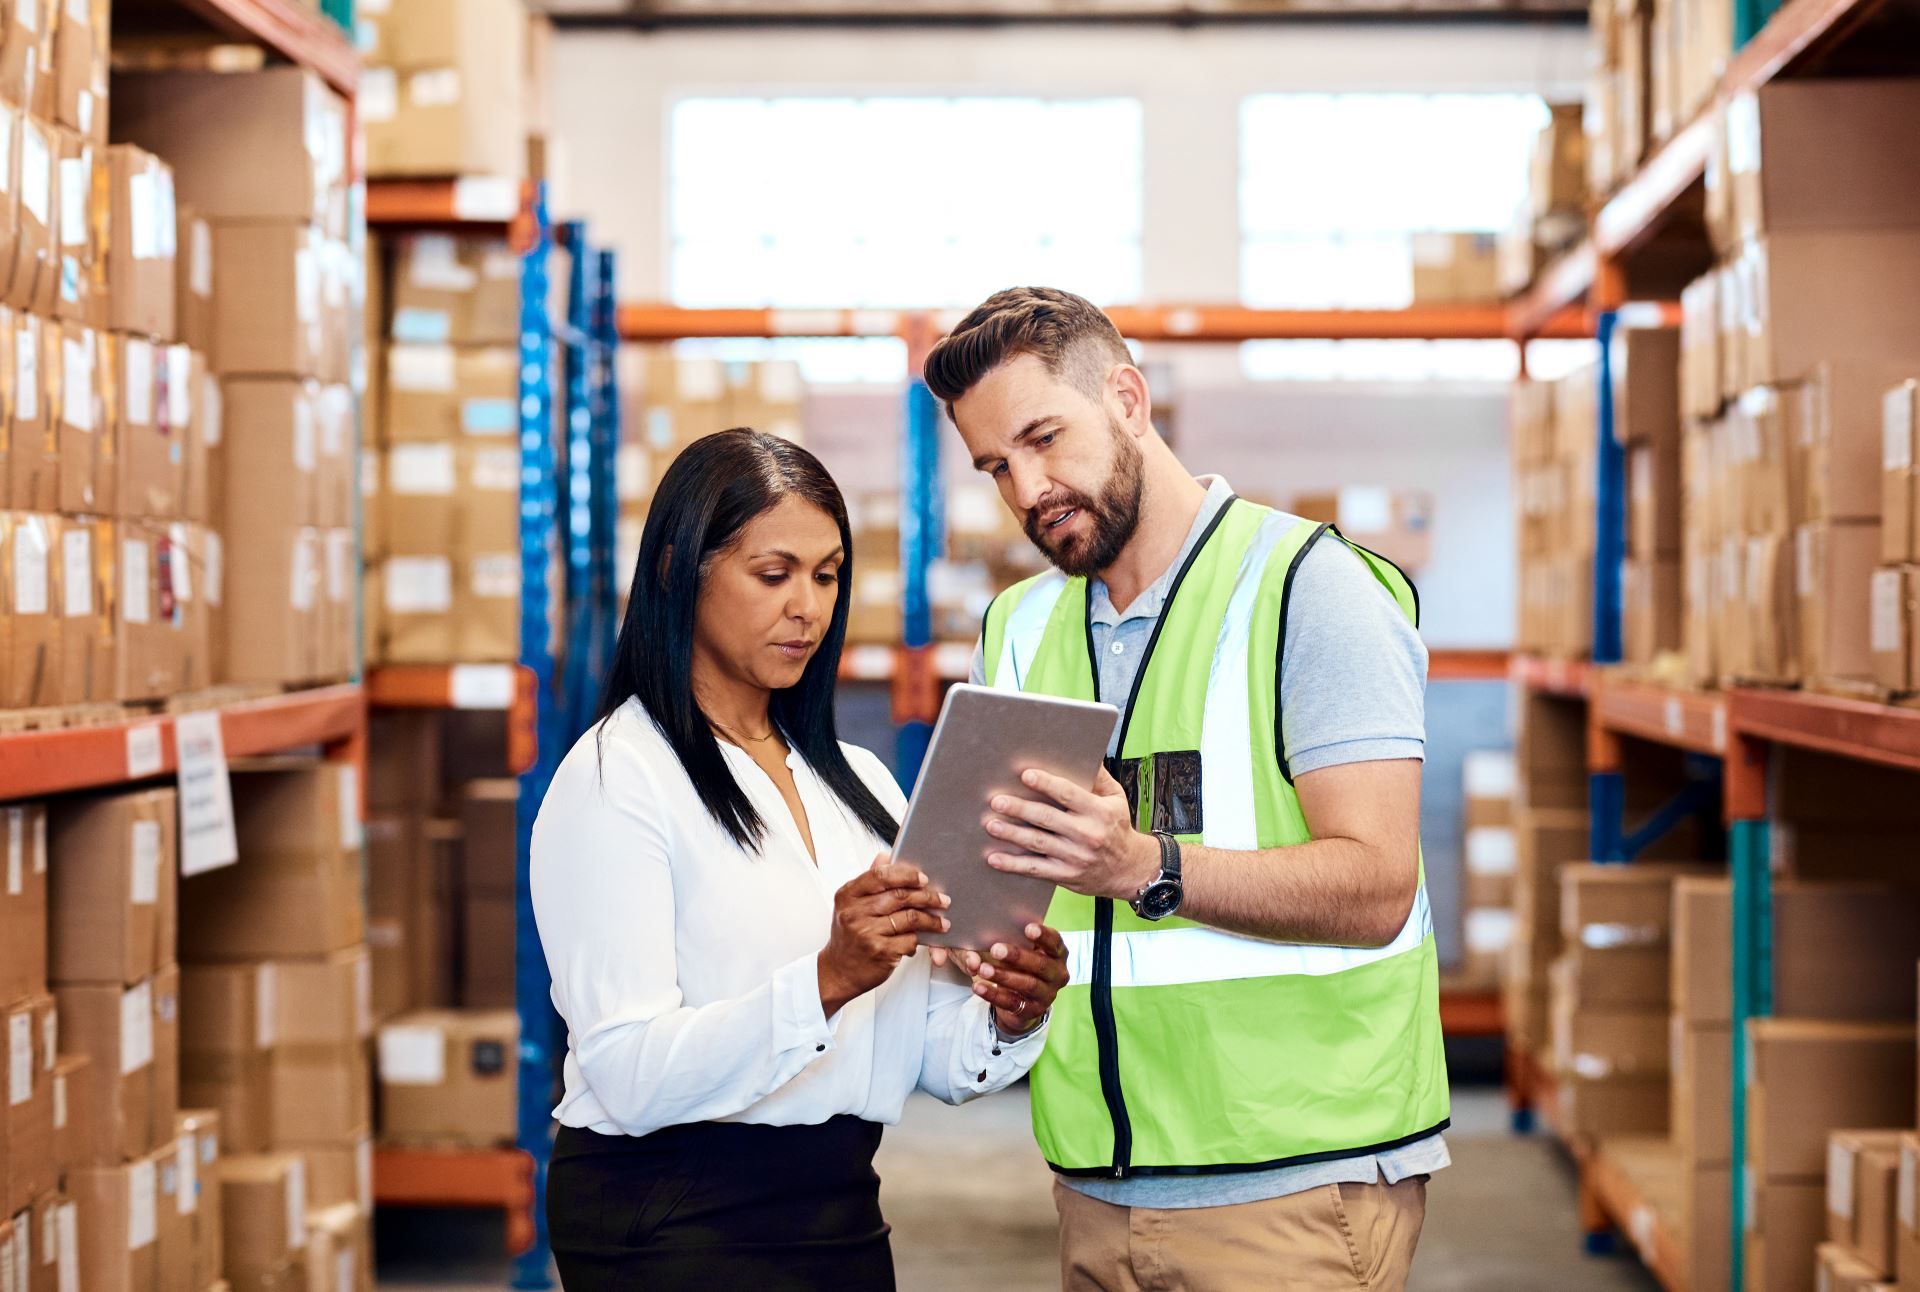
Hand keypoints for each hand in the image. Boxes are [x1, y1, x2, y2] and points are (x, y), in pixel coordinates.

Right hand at [818, 855, 950, 1016]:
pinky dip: (919, 940)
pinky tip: (921, 940)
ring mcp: (867, 933)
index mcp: (848, 895)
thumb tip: (885, 856)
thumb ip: (870, 881)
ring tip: (942, 922)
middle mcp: (854, 912)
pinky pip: (910, 940)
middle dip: (927, 897)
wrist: (837, 971)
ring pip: (910, 918)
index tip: (923, 879)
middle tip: (942, 900)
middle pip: (900, 896)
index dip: (906, 875)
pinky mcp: (880, 952)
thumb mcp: (850, 905)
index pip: (881, 875)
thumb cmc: (848, 935)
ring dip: (931, 920)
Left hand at [954, 923, 1068, 1034]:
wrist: (1024, 999)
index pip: (1055, 942)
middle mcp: (1058, 974)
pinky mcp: (1032, 1010)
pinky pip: (1012, 1002)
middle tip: (995, 949)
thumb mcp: (1023, 951)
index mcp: (1058, 954)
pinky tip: (979, 986)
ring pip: (1027, 984)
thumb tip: (988, 937)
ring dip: (1003, 976)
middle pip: (1040, 965)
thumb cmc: (1022, 964)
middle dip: (1018, 956)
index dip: (1043, 936)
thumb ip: (1012, 942)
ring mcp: (1047, 994)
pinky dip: (993, 994)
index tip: (1028, 928)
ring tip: (983, 969)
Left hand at [984, 767, 1159, 901]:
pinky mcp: (1066, 875)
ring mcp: (1075, 857)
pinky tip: (995, 858)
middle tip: (997, 801)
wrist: (1130, 870)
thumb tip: (1084, 755)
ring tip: (991, 825)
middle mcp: (1087, 835)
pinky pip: (1036, 869)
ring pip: (1038, 843)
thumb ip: (1099, 778)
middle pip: (1047, 818)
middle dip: (1020, 808)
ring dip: (1012, 834)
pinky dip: (1013, 865)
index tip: (1025, 775)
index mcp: (1098, 812)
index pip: (1069, 795)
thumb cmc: (1117, 829)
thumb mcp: (1116, 799)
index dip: (1046, 784)